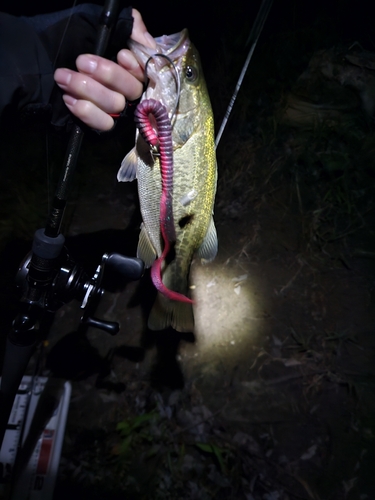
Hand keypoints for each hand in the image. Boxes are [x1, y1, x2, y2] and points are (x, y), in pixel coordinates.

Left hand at [53, 9, 154, 130]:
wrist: (34, 60)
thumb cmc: (65, 38)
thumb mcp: (93, 22)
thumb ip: (126, 25)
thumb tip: (145, 39)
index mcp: (128, 65)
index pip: (146, 72)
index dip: (136, 66)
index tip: (119, 54)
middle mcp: (124, 88)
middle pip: (132, 90)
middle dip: (107, 74)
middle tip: (81, 62)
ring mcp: (112, 109)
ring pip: (116, 105)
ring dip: (87, 89)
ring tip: (64, 77)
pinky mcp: (99, 124)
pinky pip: (104, 124)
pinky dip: (86, 111)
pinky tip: (69, 99)